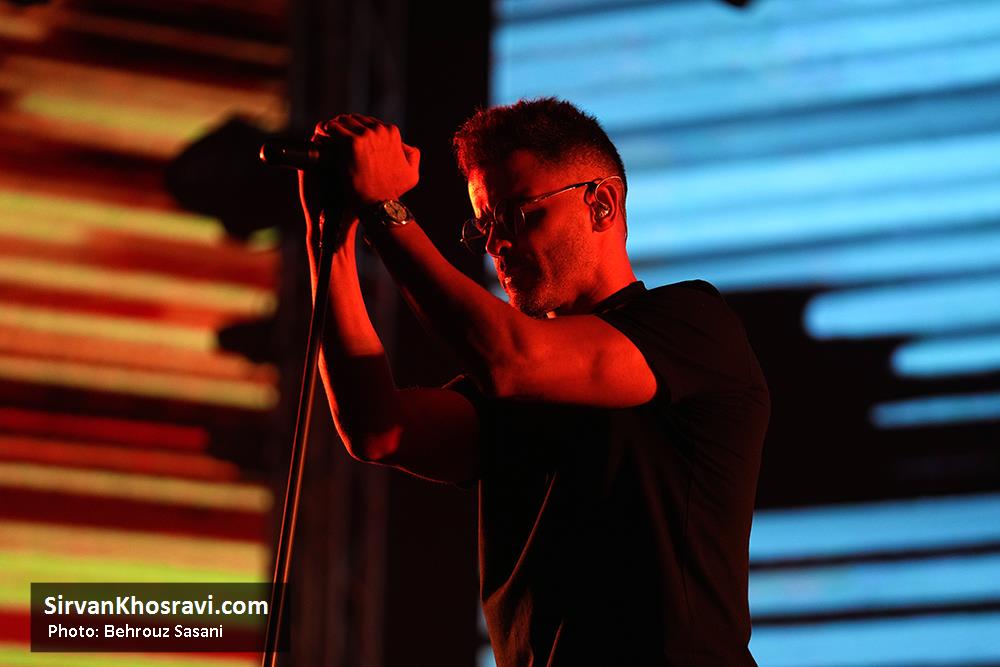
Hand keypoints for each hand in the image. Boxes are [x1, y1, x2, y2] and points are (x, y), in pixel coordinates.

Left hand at [299, 114, 419, 225]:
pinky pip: (331, 128)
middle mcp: (380, 130)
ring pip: (342, 121)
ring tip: (324, 136)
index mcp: (392, 133)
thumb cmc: (393, 192)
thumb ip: (411, 156)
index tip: (347, 138)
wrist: (379, 204)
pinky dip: (323, 130)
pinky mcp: (351, 142)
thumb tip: (405, 145)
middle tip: (332, 137)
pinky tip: (319, 136)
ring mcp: (366, 135)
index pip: (368, 122)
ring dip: (332, 128)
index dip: (356, 130)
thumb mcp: (411, 173)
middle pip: (354, 120)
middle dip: (343, 127)